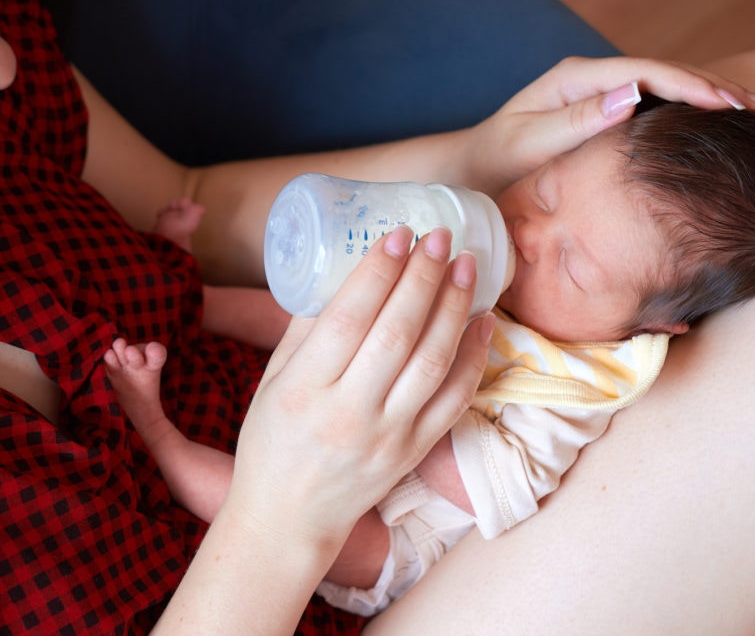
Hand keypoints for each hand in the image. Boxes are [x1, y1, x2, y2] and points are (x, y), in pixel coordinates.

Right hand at [222, 226, 494, 549]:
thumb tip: (345, 270)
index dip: (378, 273)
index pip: (348, 320)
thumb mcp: (273, 380)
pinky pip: (454, 400)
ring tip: (466, 266)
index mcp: (302, 390)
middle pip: (397, 334)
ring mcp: (387, 436)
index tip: (399, 235)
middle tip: (440, 237)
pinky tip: (481, 320)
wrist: (289, 519)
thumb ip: (306, 329)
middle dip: (423, 278)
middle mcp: (347, 414)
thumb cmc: (272, 441)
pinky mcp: (414, 452)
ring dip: (454, 308)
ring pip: (432, 362)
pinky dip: (473, 357)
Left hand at [474, 55, 754, 189]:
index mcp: (575, 76)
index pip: (647, 72)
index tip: (733, 105)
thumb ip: (577, 121)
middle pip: (668, 73)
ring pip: (668, 87)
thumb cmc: (496, 162)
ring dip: (714, 97)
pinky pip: (658, 105)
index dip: (693, 86)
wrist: (472, 171)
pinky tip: (724, 126)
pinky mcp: (606, 110)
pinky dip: (695, 112)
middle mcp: (592, 77)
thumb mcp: (530, 144)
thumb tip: (632, 94)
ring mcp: (601, 92)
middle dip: (718, 87)